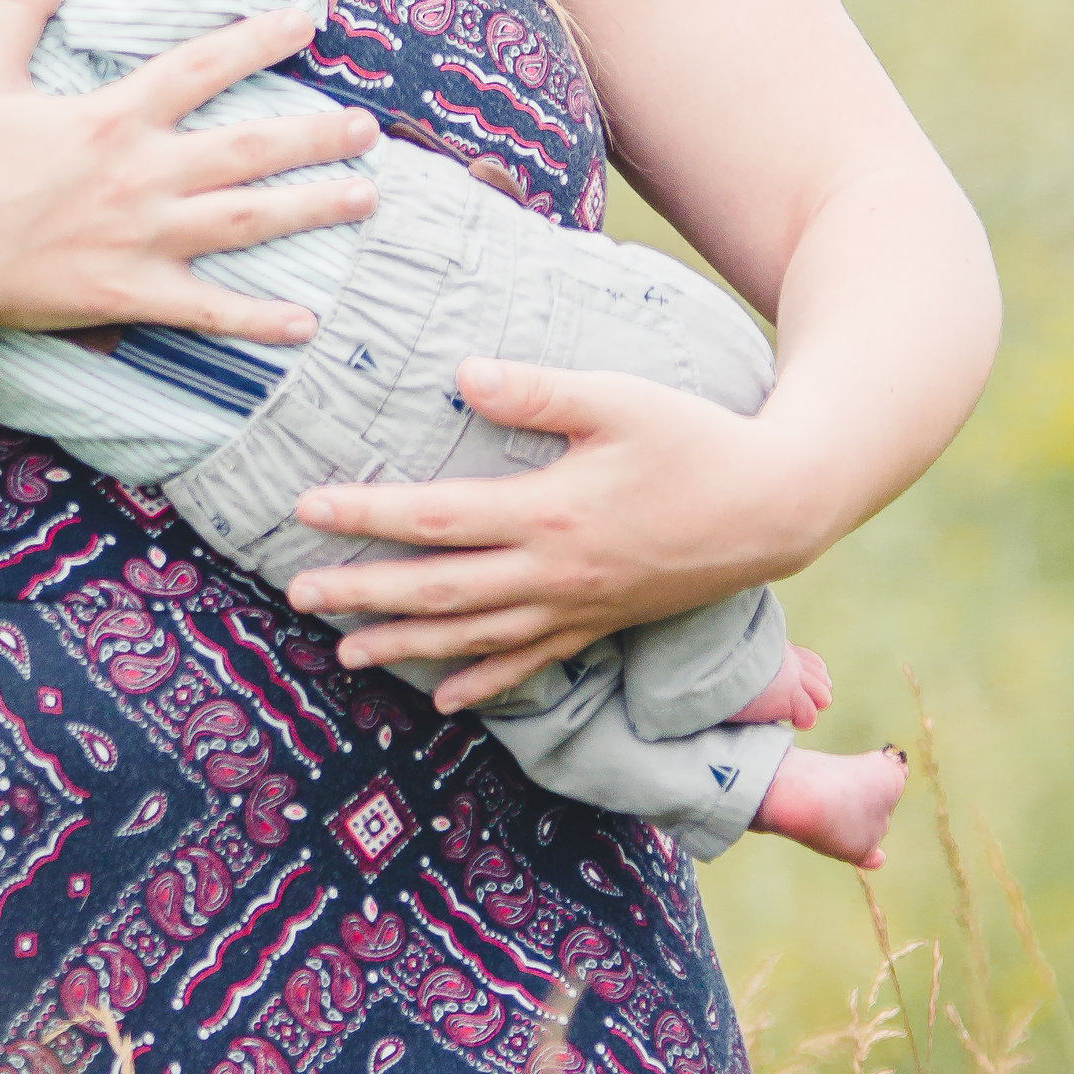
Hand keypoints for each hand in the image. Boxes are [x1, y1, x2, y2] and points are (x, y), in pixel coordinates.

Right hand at [0, 0, 378, 350]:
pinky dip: (260, 318)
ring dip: (313, 207)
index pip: (203, 66)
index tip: (307, 22)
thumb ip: (23, 2)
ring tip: (367, 196)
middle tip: (367, 128)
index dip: (259, 39)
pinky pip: (210, 309)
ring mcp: (144, 238)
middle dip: (316, 135)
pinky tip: (308, 321)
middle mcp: (143, 174)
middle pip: (250, 148)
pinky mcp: (132, 294)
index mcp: (113, 116)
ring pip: (249, 220)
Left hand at [283, 356, 813, 705]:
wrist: (775, 505)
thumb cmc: (696, 439)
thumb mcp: (621, 398)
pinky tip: (447, 700)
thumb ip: (539, 389)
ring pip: (474, 638)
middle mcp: (553, 572)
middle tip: (297, 596)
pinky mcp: (601, 623)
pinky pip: (532, 663)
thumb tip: (461, 372)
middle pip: (439, 591)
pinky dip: (484, 683)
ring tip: (347, 653)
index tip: (306, 509)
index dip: (366, 516)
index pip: (436, 519)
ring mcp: (576, 606)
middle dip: (363, 594)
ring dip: (406, 647)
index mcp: (549, 513)